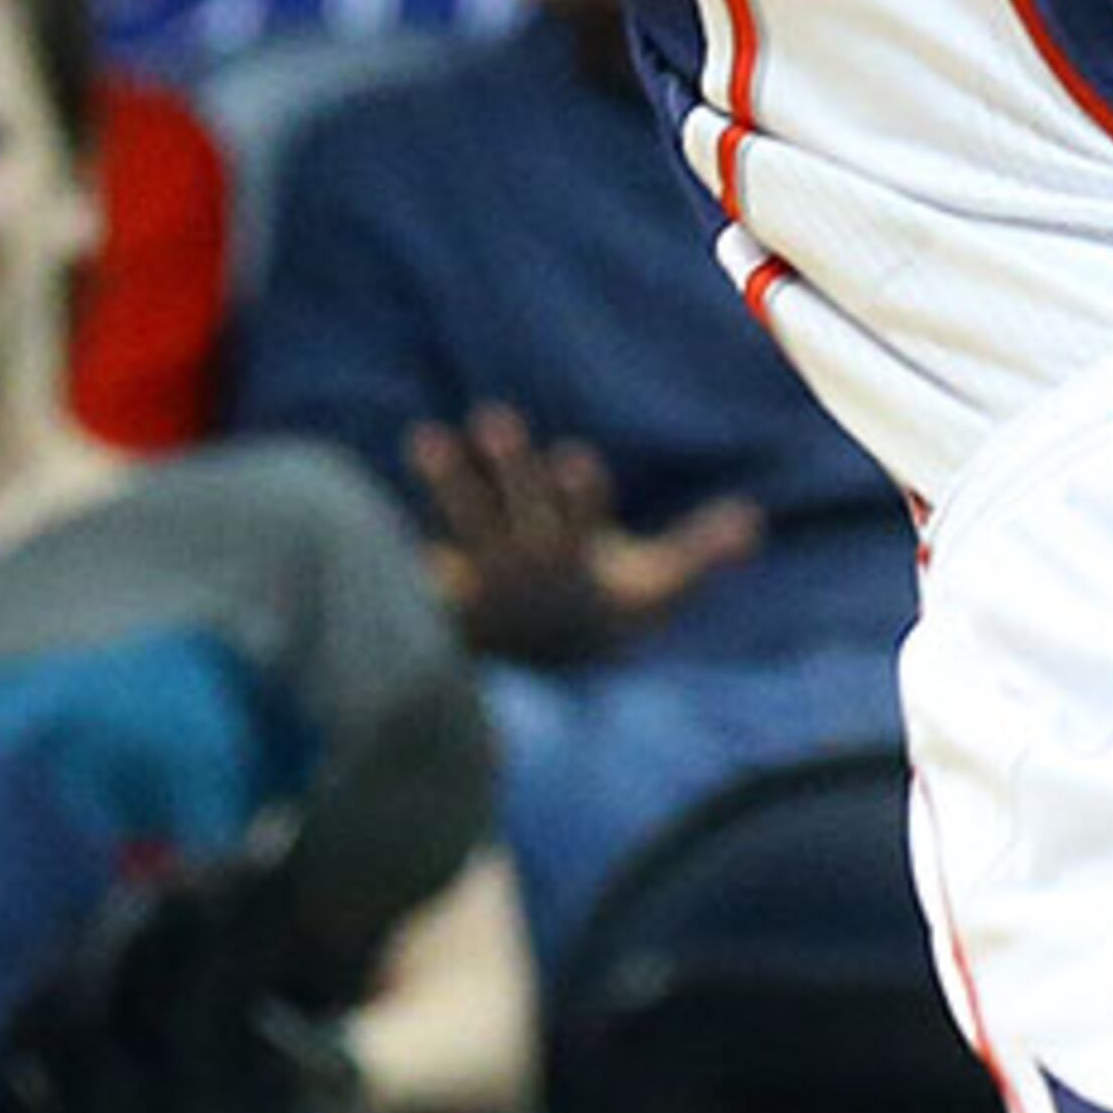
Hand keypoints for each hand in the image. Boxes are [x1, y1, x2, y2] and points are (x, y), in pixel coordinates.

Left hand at [407, 407, 765, 666]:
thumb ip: (701, 552)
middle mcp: (530, 564)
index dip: (578, 492)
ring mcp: (483, 576)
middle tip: (494, 418)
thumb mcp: (656, 589)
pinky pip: (420, 558)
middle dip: (510, 468)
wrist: (536, 694)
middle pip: (521, 509)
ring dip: (449, 479)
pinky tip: (361, 507)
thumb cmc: (601, 618)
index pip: (583, 519)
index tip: (574, 459)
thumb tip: (752, 521)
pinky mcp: (444, 587)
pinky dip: (395, 537)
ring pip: (467, 520)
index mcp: (581, 557)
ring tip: (426, 436)